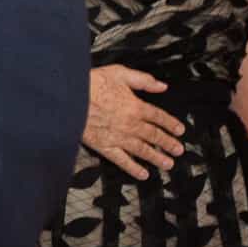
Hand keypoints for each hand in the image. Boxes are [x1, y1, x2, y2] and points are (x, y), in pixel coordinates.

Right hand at [81, 64, 182, 180]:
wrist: (68, 98)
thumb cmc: (90, 84)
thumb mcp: (119, 73)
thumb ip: (142, 80)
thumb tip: (161, 86)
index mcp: (135, 106)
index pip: (159, 117)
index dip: (171, 124)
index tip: (179, 130)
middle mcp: (130, 124)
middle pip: (154, 135)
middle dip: (168, 143)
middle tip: (178, 150)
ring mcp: (119, 137)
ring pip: (143, 150)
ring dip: (157, 157)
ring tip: (167, 164)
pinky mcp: (105, 146)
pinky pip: (122, 160)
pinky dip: (133, 168)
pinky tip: (142, 173)